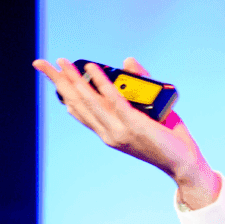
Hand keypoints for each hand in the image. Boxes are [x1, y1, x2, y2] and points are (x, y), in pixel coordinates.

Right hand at [32, 56, 219, 207]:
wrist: (183, 162)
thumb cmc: (169, 138)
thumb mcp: (149, 110)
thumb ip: (138, 85)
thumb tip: (127, 61)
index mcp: (109, 132)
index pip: (80, 111)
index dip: (64, 93)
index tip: (53, 78)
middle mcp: (109, 133)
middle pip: (77, 103)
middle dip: (59, 82)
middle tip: (41, 64)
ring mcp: (119, 130)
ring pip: (90, 101)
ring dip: (74, 79)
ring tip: (61, 63)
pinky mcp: (134, 125)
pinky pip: (114, 100)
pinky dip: (102, 83)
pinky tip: (92, 68)